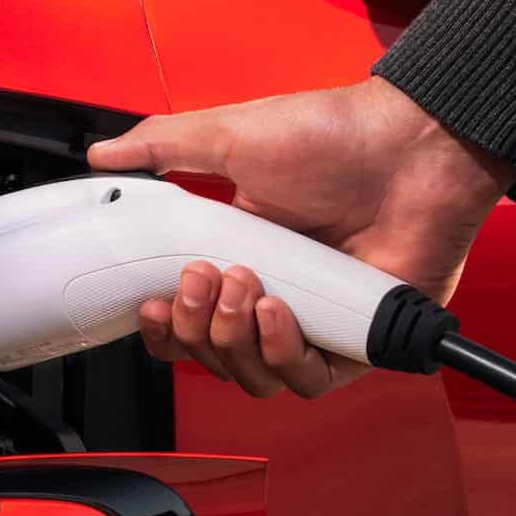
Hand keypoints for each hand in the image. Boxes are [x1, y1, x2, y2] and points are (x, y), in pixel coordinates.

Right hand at [87, 76, 514, 397]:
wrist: (411, 146)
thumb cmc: (336, 135)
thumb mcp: (230, 135)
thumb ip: (161, 146)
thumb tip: (104, 154)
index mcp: (238, 257)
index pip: (187, 324)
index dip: (164, 328)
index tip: (152, 305)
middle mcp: (275, 298)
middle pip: (213, 357)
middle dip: (196, 327)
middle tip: (202, 277)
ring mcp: (317, 322)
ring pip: (255, 377)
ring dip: (234, 338)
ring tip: (245, 285)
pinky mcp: (359, 342)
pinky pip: (308, 381)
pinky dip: (284, 353)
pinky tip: (279, 311)